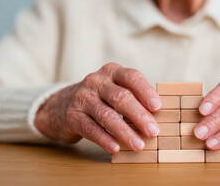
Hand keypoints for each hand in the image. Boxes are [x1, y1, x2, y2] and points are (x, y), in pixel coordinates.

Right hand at [34, 63, 161, 152]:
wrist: (61, 104)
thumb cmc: (100, 98)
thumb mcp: (114, 88)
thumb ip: (134, 96)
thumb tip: (158, 116)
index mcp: (112, 71)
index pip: (132, 77)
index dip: (146, 92)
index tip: (158, 107)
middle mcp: (96, 81)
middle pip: (121, 97)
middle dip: (139, 116)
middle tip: (153, 132)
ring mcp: (82, 97)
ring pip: (107, 115)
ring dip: (125, 132)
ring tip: (138, 145)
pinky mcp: (72, 115)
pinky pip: (90, 128)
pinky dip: (104, 139)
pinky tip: (115, 148)